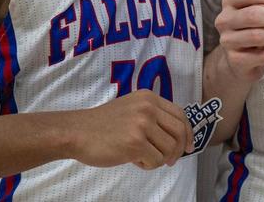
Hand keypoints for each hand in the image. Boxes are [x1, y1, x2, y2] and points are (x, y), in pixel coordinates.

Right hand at [65, 90, 192, 169]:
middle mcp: (149, 108)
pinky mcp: (135, 143)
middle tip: (170, 161)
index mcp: (149, 98)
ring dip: (159, 159)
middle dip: (179, 150)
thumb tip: (177, 137)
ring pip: (169, 148)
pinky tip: (134, 161)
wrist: (75, 132)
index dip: (188, 133)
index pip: (180, 115)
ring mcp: (142, 124)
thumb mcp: (131, 108)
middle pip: (179, 132)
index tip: (188, 146)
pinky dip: (148, 165)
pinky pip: (155, 160)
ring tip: (142, 158)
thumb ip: (152, 116)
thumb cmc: (102, 126)